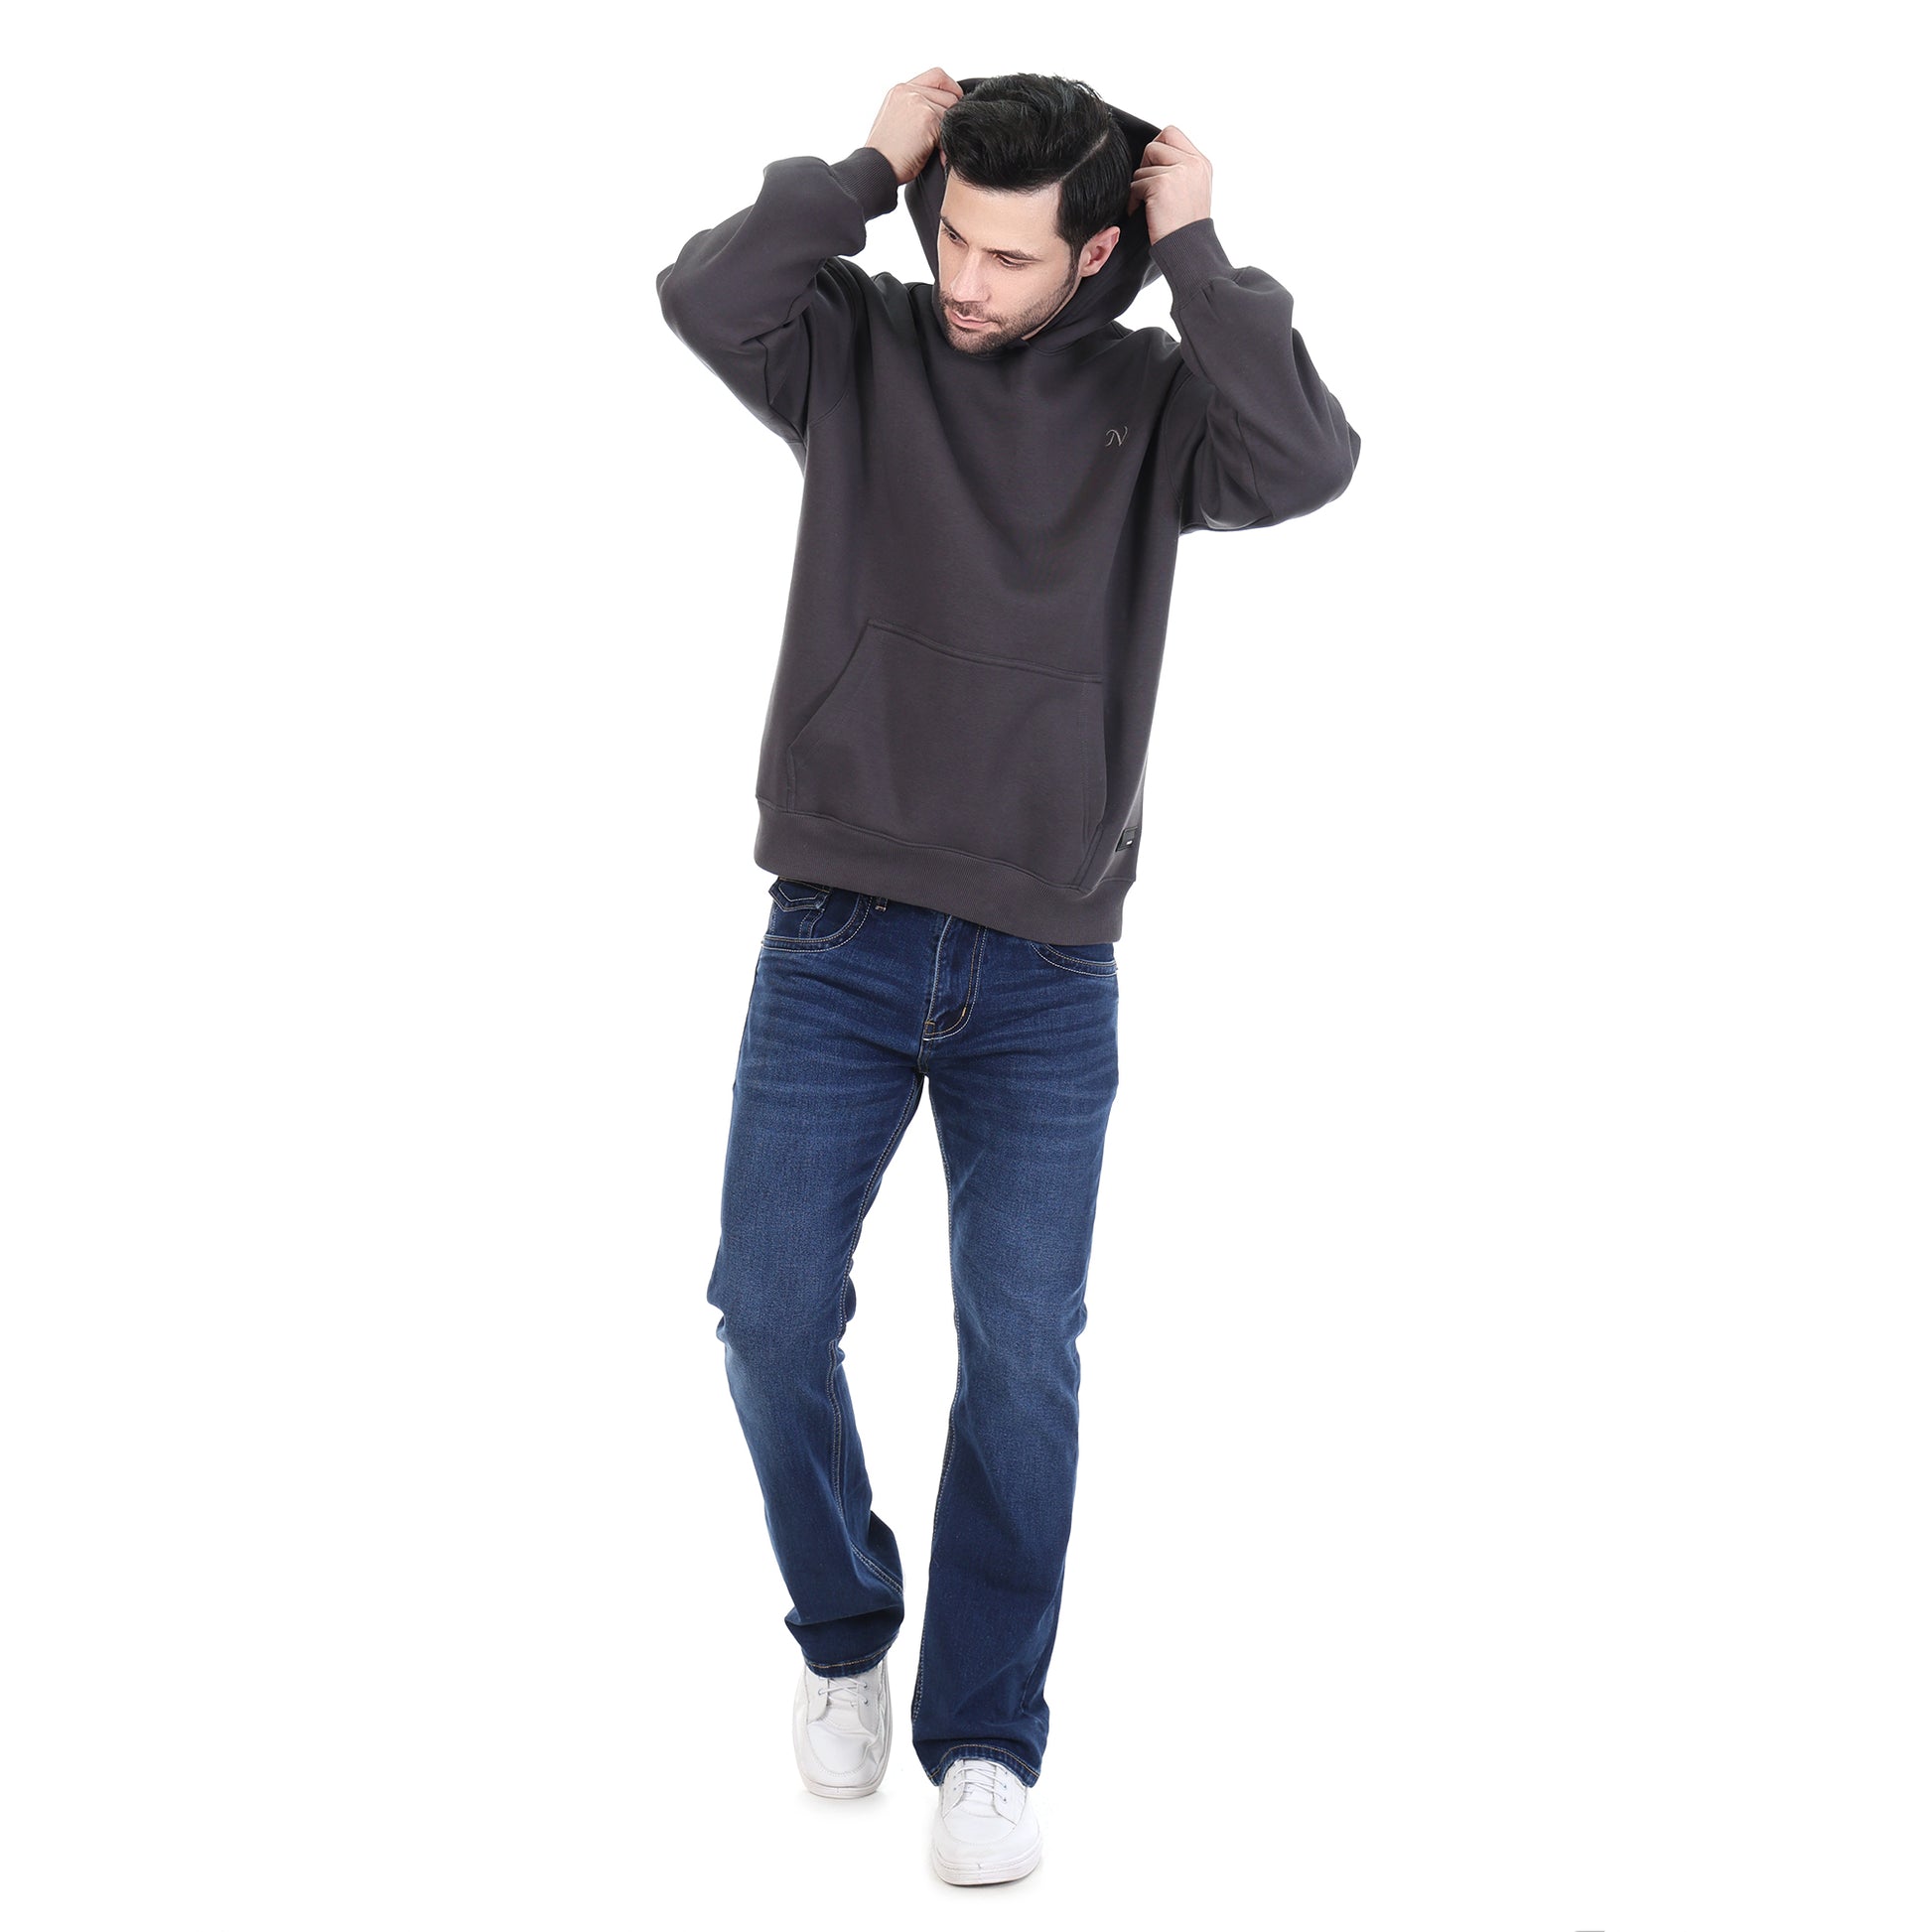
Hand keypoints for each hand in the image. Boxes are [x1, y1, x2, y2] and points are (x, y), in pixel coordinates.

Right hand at [864, 69, 962, 185]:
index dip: (950, 90)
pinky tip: (935, 156)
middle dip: (949, 118)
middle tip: (939, 139)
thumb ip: (914, 108)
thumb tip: (939, 110)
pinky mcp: (927, 117)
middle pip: (949, 95)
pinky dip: (945, 147)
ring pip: (952, 113)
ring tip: (934, 149)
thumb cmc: (886, 154)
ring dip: (946, 134)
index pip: (937, 77)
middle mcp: (908, 91)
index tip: (952, 108)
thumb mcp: (896, 120)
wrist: (876, 167)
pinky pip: (948, 130)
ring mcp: (918, 101)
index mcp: (900, 90)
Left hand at [1129, 125, 1213, 244]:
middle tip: (1148, 187)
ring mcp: (1179, 171)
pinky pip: (1135, 184)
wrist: (1190, 251)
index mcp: (1201, 163)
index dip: (1157, 150)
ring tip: (1149, 206)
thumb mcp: (1193, 191)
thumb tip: (1152, 154)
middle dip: (1146, 165)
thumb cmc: (1186, 229)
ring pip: (1143, 166)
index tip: (1156, 173)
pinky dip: (1134, 200)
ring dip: (1140, 187)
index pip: (1171, 133)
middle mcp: (1193, 163)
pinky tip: (1143, 213)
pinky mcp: (1162, 184)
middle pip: (1155, 144)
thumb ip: (1180, 169)